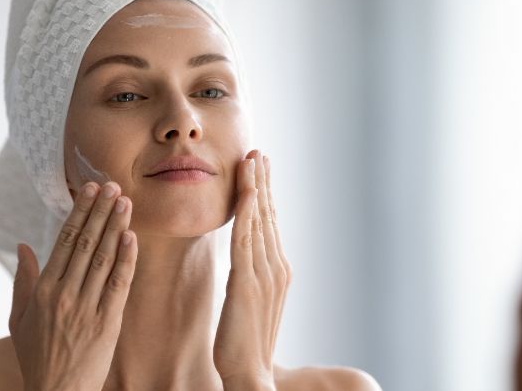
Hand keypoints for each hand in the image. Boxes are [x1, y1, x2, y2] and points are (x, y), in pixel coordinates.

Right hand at [9, 181, 137, 390]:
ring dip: (115, 227)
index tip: (89, 190)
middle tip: (112, 186)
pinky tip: (131, 237)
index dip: (79, 213)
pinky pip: (119, 284)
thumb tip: (23, 246)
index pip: (64, 241)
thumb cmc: (36, 357)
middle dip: (100, 211)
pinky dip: (126, 258)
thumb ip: (22, 281)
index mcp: (43, 291)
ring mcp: (87, 308)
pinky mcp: (108, 322)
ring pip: (104, 258)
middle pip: (86, 243)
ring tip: (125, 202)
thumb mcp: (19, 320)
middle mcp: (64, 294)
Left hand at [214, 150, 291, 389]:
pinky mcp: (247, 283)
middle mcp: (276, 268)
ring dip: (255, 187)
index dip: (264, 195)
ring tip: (252, 159)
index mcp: (276, 272)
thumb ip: (250, 279)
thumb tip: (246, 265)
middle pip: (268, 216)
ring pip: (259, 220)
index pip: (269, 224)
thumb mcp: (250, 304)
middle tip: (259, 152)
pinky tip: (245, 189)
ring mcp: (265, 274)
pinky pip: (245, 238)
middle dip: (263, 182)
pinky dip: (247, 210)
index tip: (260, 169)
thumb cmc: (245, 345)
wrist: (250, 374)